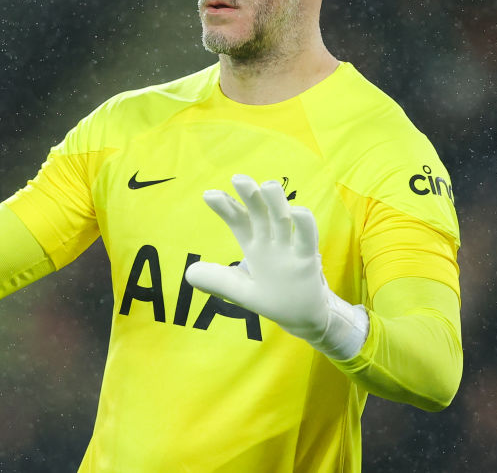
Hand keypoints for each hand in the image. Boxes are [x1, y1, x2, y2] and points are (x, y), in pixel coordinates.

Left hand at [185, 174, 367, 359]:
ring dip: (275, 202)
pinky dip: (304, 224)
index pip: (238, 220)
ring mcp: (289, 248)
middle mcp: (270, 241)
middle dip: (249, 195)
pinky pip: (307, 239)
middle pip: (259, 213)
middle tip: (237, 178)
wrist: (302, 318)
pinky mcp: (306, 260)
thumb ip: (217, 281)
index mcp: (254, 245)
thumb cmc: (272, 298)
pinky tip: (297, 211)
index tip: (208, 195)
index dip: (225, 206)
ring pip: (282, 219)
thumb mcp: (240, 291)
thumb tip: (188, 272)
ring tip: (267, 185)